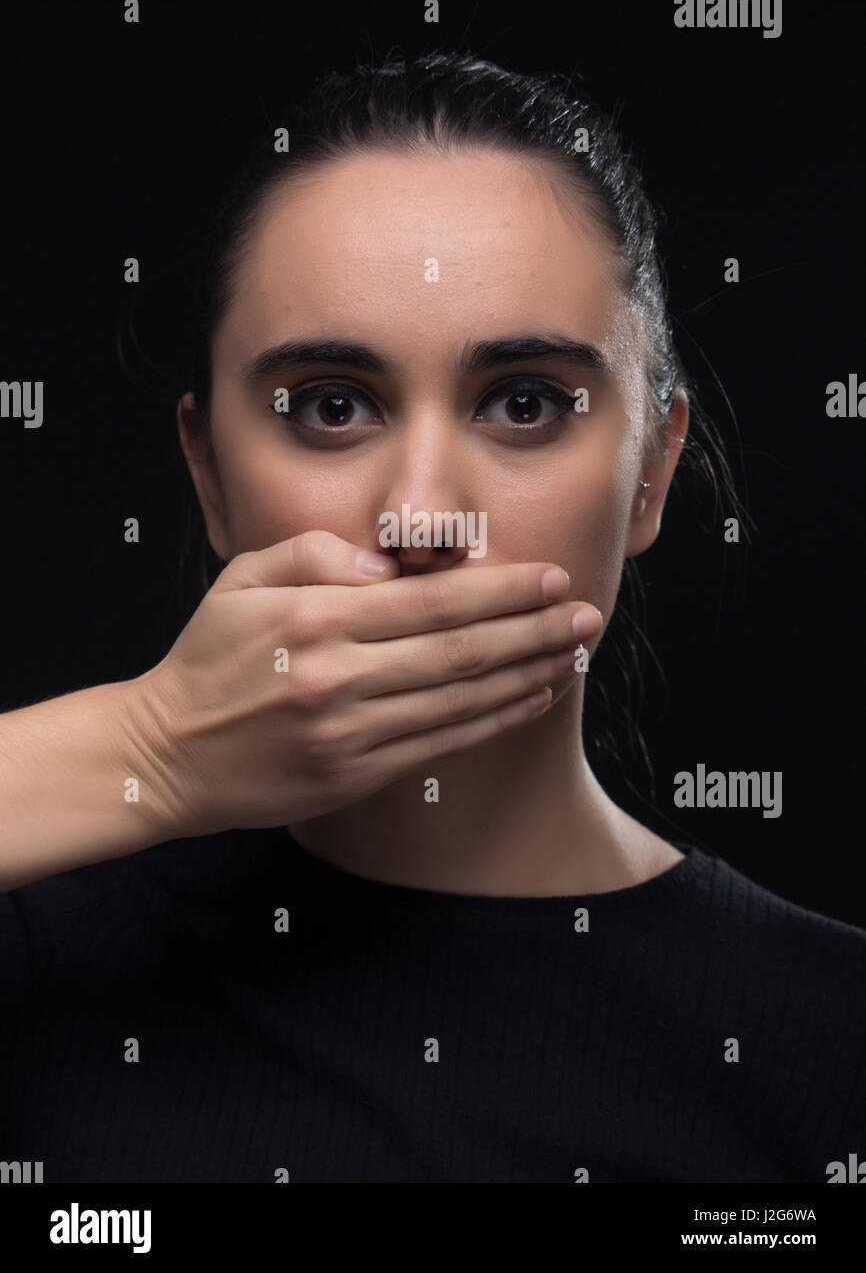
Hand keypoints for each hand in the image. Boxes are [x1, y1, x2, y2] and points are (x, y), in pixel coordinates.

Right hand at [119, 530, 602, 837]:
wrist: (164, 755)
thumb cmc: (209, 659)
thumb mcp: (242, 580)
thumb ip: (313, 553)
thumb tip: (385, 564)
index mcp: (316, 617)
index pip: (433, 599)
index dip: (503, 590)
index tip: (552, 577)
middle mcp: (338, 676)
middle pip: (463, 649)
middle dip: (537, 631)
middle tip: (588, 616)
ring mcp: (349, 733)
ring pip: (462, 699)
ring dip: (529, 675)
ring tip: (575, 655)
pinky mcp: (353, 776)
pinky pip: (441, 744)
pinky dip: (493, 720)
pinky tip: (530, 699)